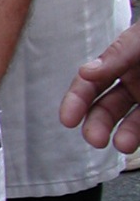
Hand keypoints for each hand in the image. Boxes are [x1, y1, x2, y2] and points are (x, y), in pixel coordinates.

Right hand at [60, 22, 139, 153]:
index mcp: (123, 62)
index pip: (91, 84)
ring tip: (122, 145)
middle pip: (108, 108)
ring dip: (125, 135)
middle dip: (98, 124)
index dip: (77, 101)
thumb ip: (118, 55)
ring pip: (133, 124)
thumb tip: (85, 72)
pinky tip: (139, 144)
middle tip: (94, 139)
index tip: (68, 119)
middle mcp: (136, 83)